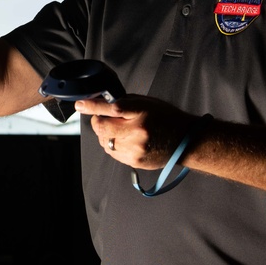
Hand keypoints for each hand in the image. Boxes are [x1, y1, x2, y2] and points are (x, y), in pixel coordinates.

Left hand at [74, 95, 194, 168]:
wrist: (185, 141)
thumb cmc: (166, 118)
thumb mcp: (147, 103)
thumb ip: (124, 103)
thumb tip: (101, 103)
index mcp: (141, 115)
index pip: (110, 109)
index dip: (92, 106)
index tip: (80, 105)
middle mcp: (136, 134)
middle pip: (102, 128)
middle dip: (99, 121)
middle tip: (105, 117)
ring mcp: (134, 150)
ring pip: (104, 142)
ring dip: (106, 134)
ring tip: (120, 130)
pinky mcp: (134, 162)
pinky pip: (112, 153)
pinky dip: (113, 145)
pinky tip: (125, 140)